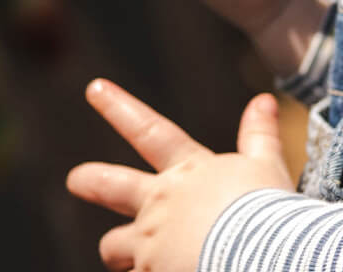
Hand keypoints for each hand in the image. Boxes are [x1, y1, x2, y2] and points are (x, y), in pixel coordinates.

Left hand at [67, 79, 294, 271]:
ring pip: (113, 246)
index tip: (94, 88)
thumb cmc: (265, 211)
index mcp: (187, 173)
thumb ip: (260, 136)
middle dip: (91, 180)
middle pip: (112, 187)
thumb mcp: (267, 167)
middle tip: (76, 180)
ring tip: (120, 260)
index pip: (149, 132)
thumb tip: (264, 101)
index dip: (119, 108)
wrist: (260, 255)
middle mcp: (160, 204)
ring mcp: (150, 244)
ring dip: (115, 252)